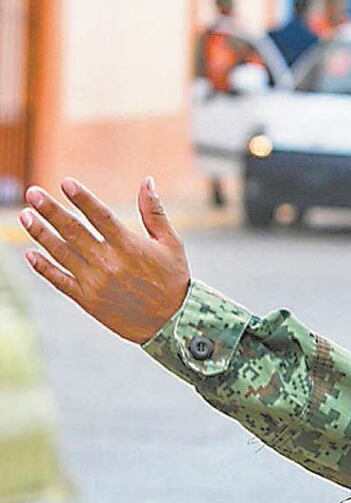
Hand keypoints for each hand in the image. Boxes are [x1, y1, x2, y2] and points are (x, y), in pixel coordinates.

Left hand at [19, 177, 190, 343]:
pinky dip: (43, 267)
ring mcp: (95, 282)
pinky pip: (59, 280)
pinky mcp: (87, 300)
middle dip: (50, 211)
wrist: (171, 322)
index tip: (65, 183)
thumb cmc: (173, 278)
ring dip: (41, 234)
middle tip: (32, 193)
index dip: (82, 199)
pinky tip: (30, 254)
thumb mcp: (170, 242)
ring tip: (25, 216)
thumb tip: (147, 180)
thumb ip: (154, 211)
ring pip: (61, 253)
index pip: (100, 216)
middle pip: (73, 231)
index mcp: (129, 246)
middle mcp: (108, 262)